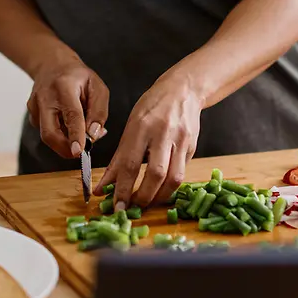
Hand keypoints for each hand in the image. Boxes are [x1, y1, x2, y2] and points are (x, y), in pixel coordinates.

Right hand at [27, 52, 108, 159]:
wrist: (51, 65)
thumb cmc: (78, 77)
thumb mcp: (97, 86)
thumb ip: (98, 111)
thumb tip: (94, 134)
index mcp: (63, 86)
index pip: (70, 115)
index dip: (75, 135)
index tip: (79, 151)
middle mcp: (45, 97)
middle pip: (50, 133)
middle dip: (65, 149)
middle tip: (80, 152)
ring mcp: (34, 107)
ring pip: (48, 135)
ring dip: (65, 141)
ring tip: (78, 129)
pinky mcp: (32, 115)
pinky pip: (47, 131)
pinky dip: (60, 134)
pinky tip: (67, 123)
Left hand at [99, 71, 200, 207]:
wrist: (183, 90)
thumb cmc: (152, 108)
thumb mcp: (130, 127)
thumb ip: (119, 159)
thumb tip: (104, 187)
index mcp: (142, 127)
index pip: (131, 164)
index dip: (123, 188)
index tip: (115, 205)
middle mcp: (163, 133)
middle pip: (155, 174)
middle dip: (143, 196)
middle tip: (132, 207)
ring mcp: (181, 140)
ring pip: (174, 178)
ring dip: (159, 197)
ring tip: (147, 203)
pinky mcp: (193, 147)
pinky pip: (182, 173)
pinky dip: (170, 186)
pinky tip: (161, 190)